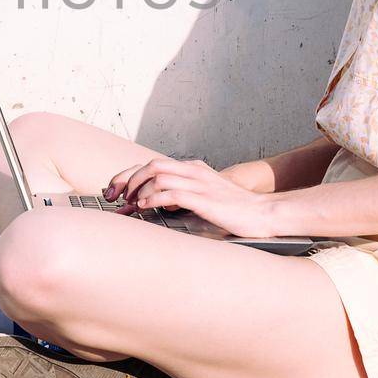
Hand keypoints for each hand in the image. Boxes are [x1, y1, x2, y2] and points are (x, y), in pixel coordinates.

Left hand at [103, 156, 283, 238]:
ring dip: (138, 190)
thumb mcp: (204, 195)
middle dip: (128, 180)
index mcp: (193, 168)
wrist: (262, 213)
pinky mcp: (203, 198)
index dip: (130, 175)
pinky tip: (145, 208)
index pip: (153, 164)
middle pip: (151, 165)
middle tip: (116, 198)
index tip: (115, 190)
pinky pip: (170, 193)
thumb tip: (155, 202)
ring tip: (130, 205)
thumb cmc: (233, 209)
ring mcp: (199, 183)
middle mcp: (193, 171)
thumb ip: (182, 193)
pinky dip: (152, 199)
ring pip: (157, 175)